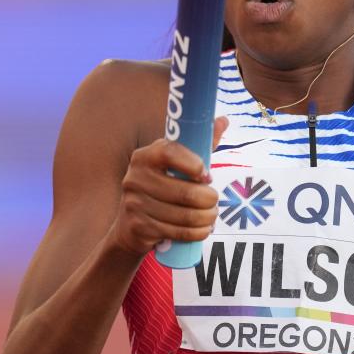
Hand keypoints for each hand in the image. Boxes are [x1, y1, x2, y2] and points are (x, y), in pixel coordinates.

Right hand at [109, 116, 228, 255]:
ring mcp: (134, 203)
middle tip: (215, 201)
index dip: (193, 163)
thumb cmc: (161, 189)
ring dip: (206, 218)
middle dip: (209, 199)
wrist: (131, 227)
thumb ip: (199, 145)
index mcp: (144, 156)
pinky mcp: (139, 227)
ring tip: (212, 216)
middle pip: (184, 191)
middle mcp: (135, 177)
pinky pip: (177, 232)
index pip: (169, 151)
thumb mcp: (175, 166)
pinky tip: (204, 229)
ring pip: (184, 215)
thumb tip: (222, 121)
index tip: (207, 175)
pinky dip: (197, 232)